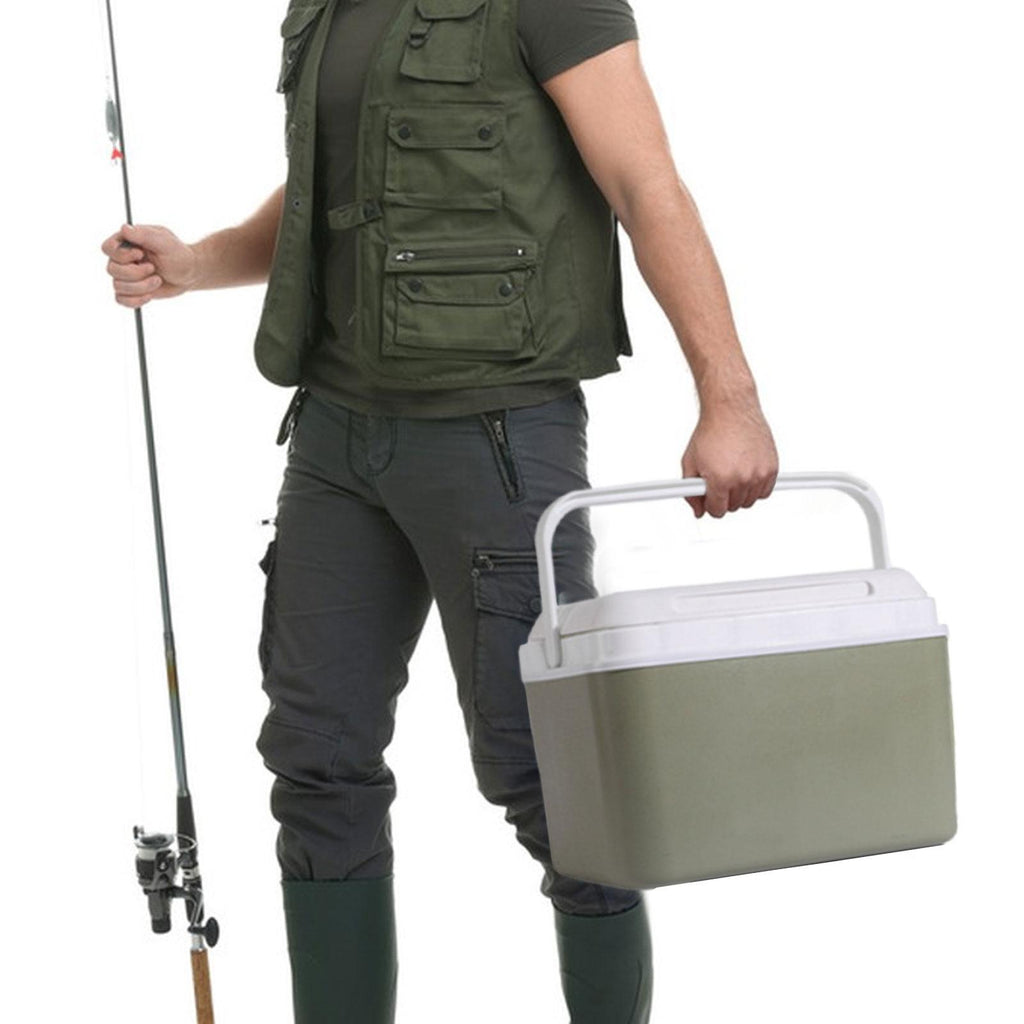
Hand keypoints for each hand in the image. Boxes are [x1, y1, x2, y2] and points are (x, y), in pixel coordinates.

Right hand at [100, 222, 199, 307]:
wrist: (189, 274)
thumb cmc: (178, 255)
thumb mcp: (165, 242)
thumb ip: (145, 235)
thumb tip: (124, 228)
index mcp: (127, 242)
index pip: (107, 248)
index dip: (121, 255)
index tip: (140, 254)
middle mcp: (123, 259)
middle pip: (112, 269)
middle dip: (135, 273)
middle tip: (153, 269)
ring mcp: (126, 276)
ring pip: (117, 286)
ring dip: (140, 287)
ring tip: (157, 280)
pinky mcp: (132, 291)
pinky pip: (121, 299)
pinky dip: (135, 300)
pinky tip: (149, 295)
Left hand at [681, 394, 778, 517]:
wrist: (730, 409)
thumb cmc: (711, 431)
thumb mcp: (690, 462)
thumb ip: (690, 492)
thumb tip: (697, 509)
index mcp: (720, 479)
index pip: (717, 511)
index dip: (709, 505)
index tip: (709, 498)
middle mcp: (742, 478)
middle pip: (733, 507)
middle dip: (724, 497)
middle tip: (719, 480)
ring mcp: (759, 473)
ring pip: (749, 501)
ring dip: (740, 493)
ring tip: (731, 474)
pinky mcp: (772, 467)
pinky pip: (765, 492)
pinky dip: (756, 487)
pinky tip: (745, 474)